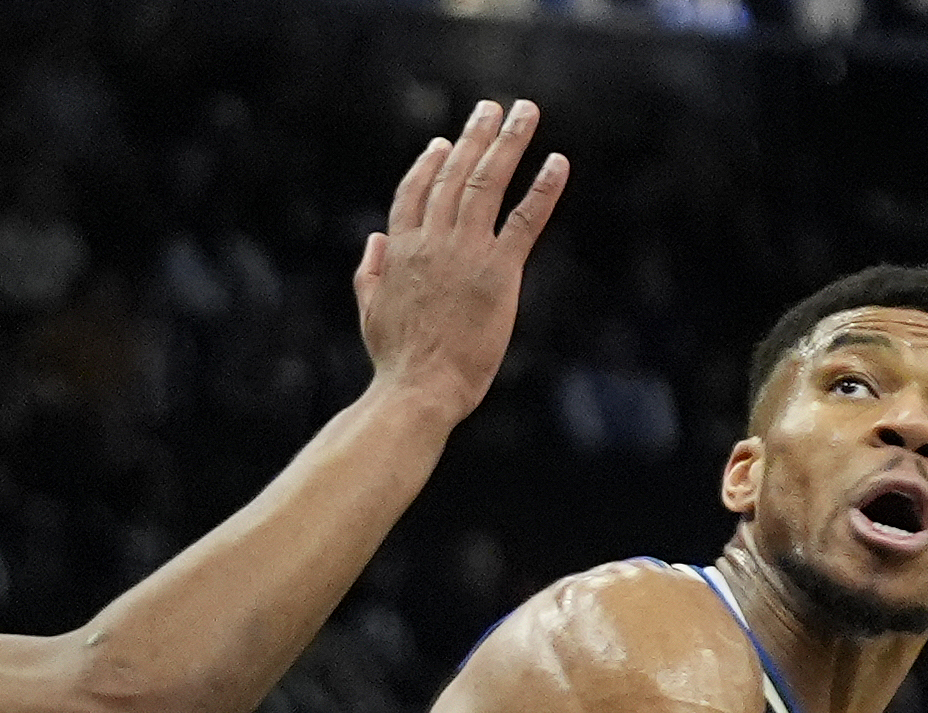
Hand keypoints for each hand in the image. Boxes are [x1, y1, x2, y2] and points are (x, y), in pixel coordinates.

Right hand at [354, 98, 568, 422]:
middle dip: (474, 136)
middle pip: (454, 174)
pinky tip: (558, 162)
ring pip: (487, 183)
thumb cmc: (395, 360)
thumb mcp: (370, 311)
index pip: (415, 192)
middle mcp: (432, 241)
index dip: (430, 163)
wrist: (418, 389)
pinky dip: (543, 189)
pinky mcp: (499, 272)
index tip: (442, 141)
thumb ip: (369, 272)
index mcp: (400, 250)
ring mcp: (465, 253)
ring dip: (508, 143)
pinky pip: (525, 220)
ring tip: (525, 113)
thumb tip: (373, 240)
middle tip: (492, 107)